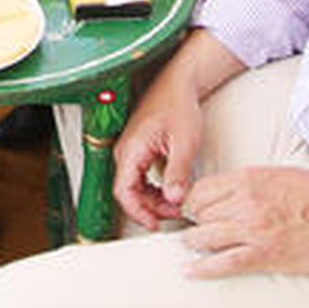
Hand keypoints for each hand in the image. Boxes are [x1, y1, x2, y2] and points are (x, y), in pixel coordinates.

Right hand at [112, 77, 203, 230]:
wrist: (179, 84)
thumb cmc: (178, 104)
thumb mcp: (184, 143)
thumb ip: (178, 173)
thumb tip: (174, 198)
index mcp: (132, 150)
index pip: (124, 192)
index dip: (138, 212)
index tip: (155, 223)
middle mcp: (126, 151)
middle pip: (129, 192)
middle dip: (151, 207)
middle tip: (175, 213)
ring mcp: (131, 150)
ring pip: (135, 186)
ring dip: (154, 199)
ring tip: (177, 202)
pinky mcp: (139, 149)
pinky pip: (140, 177)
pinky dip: (155, 188)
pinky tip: (171, 189)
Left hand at [178, 163, 308, 278]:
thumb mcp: (274, 174)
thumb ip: (246, 184)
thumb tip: (222, 194)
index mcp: (247, 179)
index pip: (200, 190)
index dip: (192, 201)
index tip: (192, 209)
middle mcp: (245, 203)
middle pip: (199, 214)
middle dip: (192, 222)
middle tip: (192, 228)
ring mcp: (253, 230)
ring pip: (205, 237)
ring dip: (194, 242)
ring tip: (191, 245)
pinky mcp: (264, 254)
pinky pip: (223, 263)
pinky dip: (203, 268)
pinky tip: (189, 271)